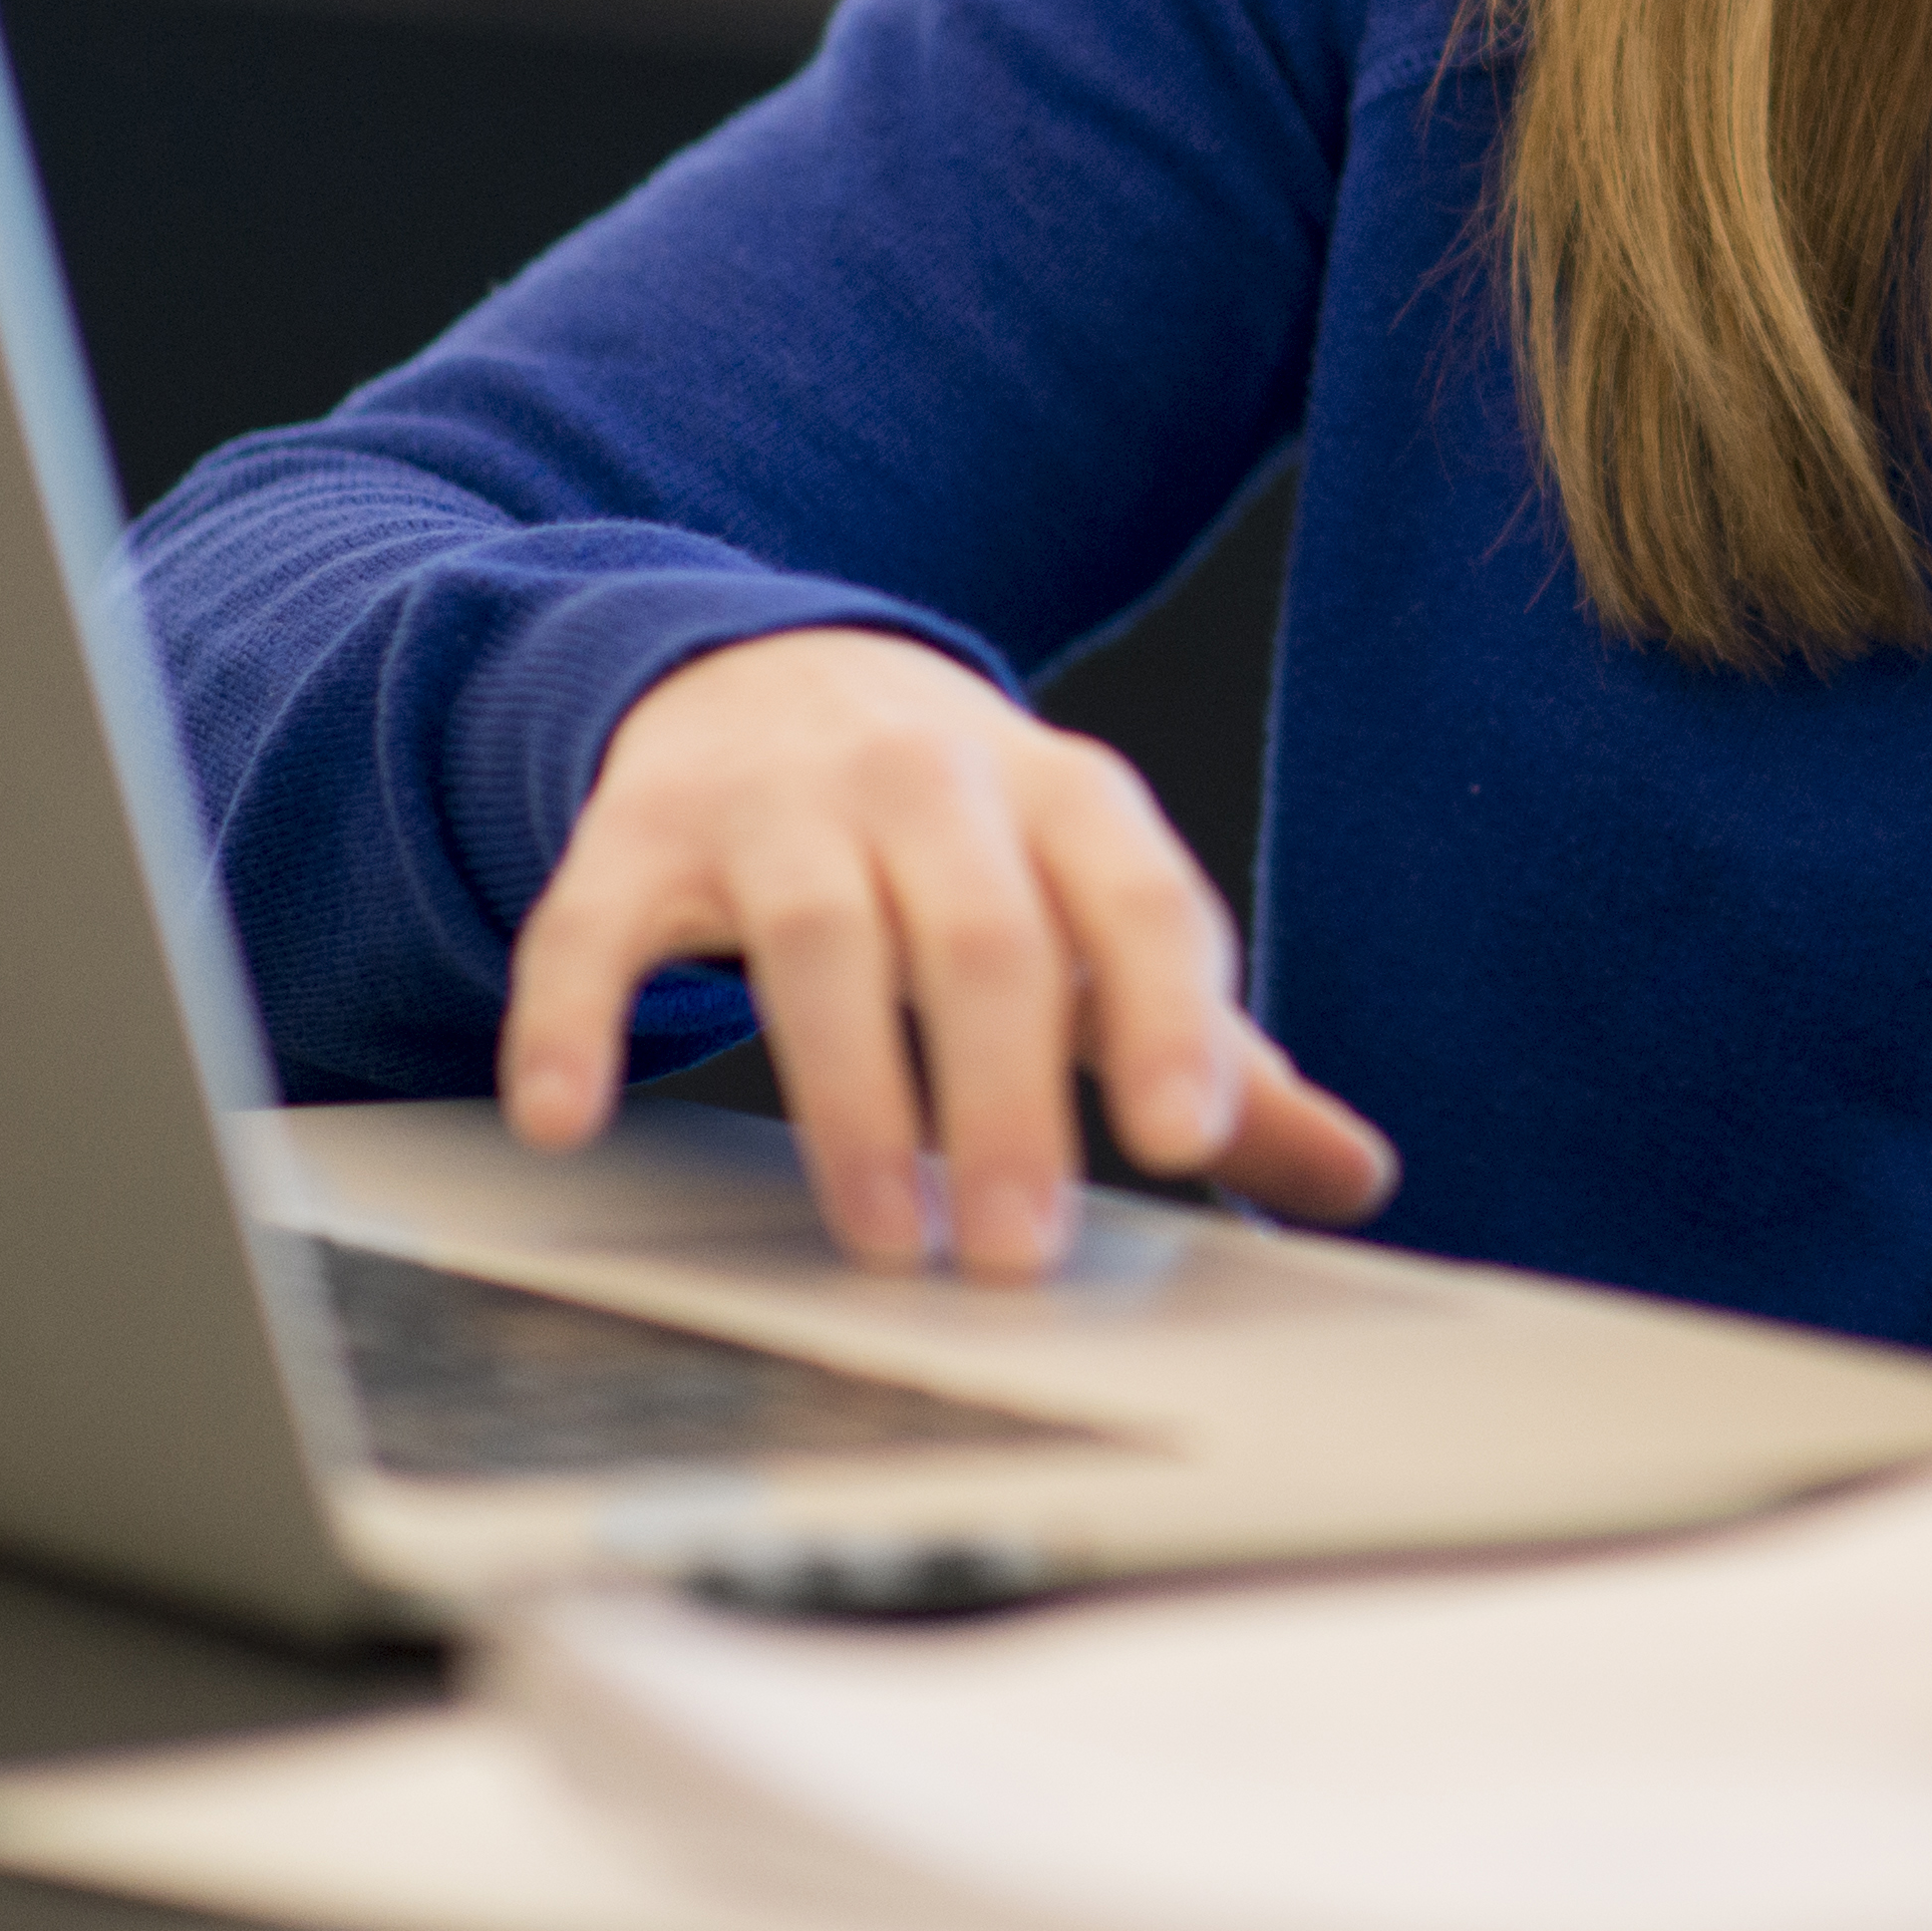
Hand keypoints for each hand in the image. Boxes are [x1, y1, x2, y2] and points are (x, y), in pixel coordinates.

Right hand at [501, 627, 1396, 1281]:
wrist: (771, 676)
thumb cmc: (973, 841)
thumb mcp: (1096, 907)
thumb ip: (1209, 1046)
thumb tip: (1360, 1178)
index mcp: (1066, 799)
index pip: (1140, 898)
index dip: (1165, 1015)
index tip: (1183, 1139)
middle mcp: (928, 781)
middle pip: (981, 934)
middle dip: (1005, 1097)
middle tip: (1019, 1254)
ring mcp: (776, 803)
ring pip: (818, 938)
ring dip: (851, 1092)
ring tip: (883, 1236)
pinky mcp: (638, 836)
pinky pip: (597, 924)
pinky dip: (578, 1018)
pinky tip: (570, 1121)